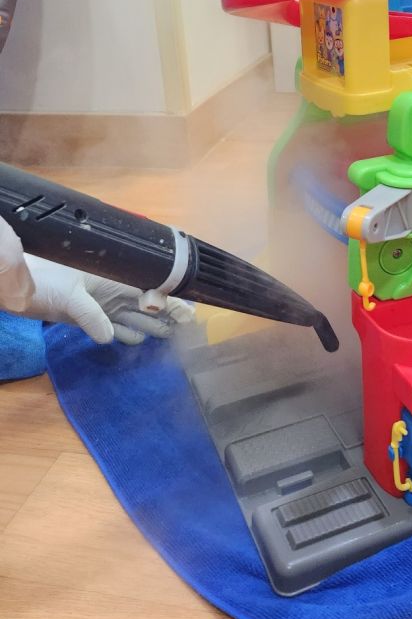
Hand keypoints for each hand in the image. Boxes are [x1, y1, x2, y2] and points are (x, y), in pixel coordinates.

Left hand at [0, 217, 193, 343]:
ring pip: (137, 317)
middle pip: (150, 304)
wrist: (15, 285)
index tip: (189, 315)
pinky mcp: (92, 318)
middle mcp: (115, 290)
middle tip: (188, 330)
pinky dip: (129, 334)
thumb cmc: (43, 280)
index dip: (173, 300)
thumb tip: (107, 337)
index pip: (153, 288)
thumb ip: (90, 315)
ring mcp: (104, 305)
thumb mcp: (69, 296)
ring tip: (171, 336)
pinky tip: (140, 340)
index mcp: (116, 278)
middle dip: (169, 315)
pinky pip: (118, 328)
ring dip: (153, 327)